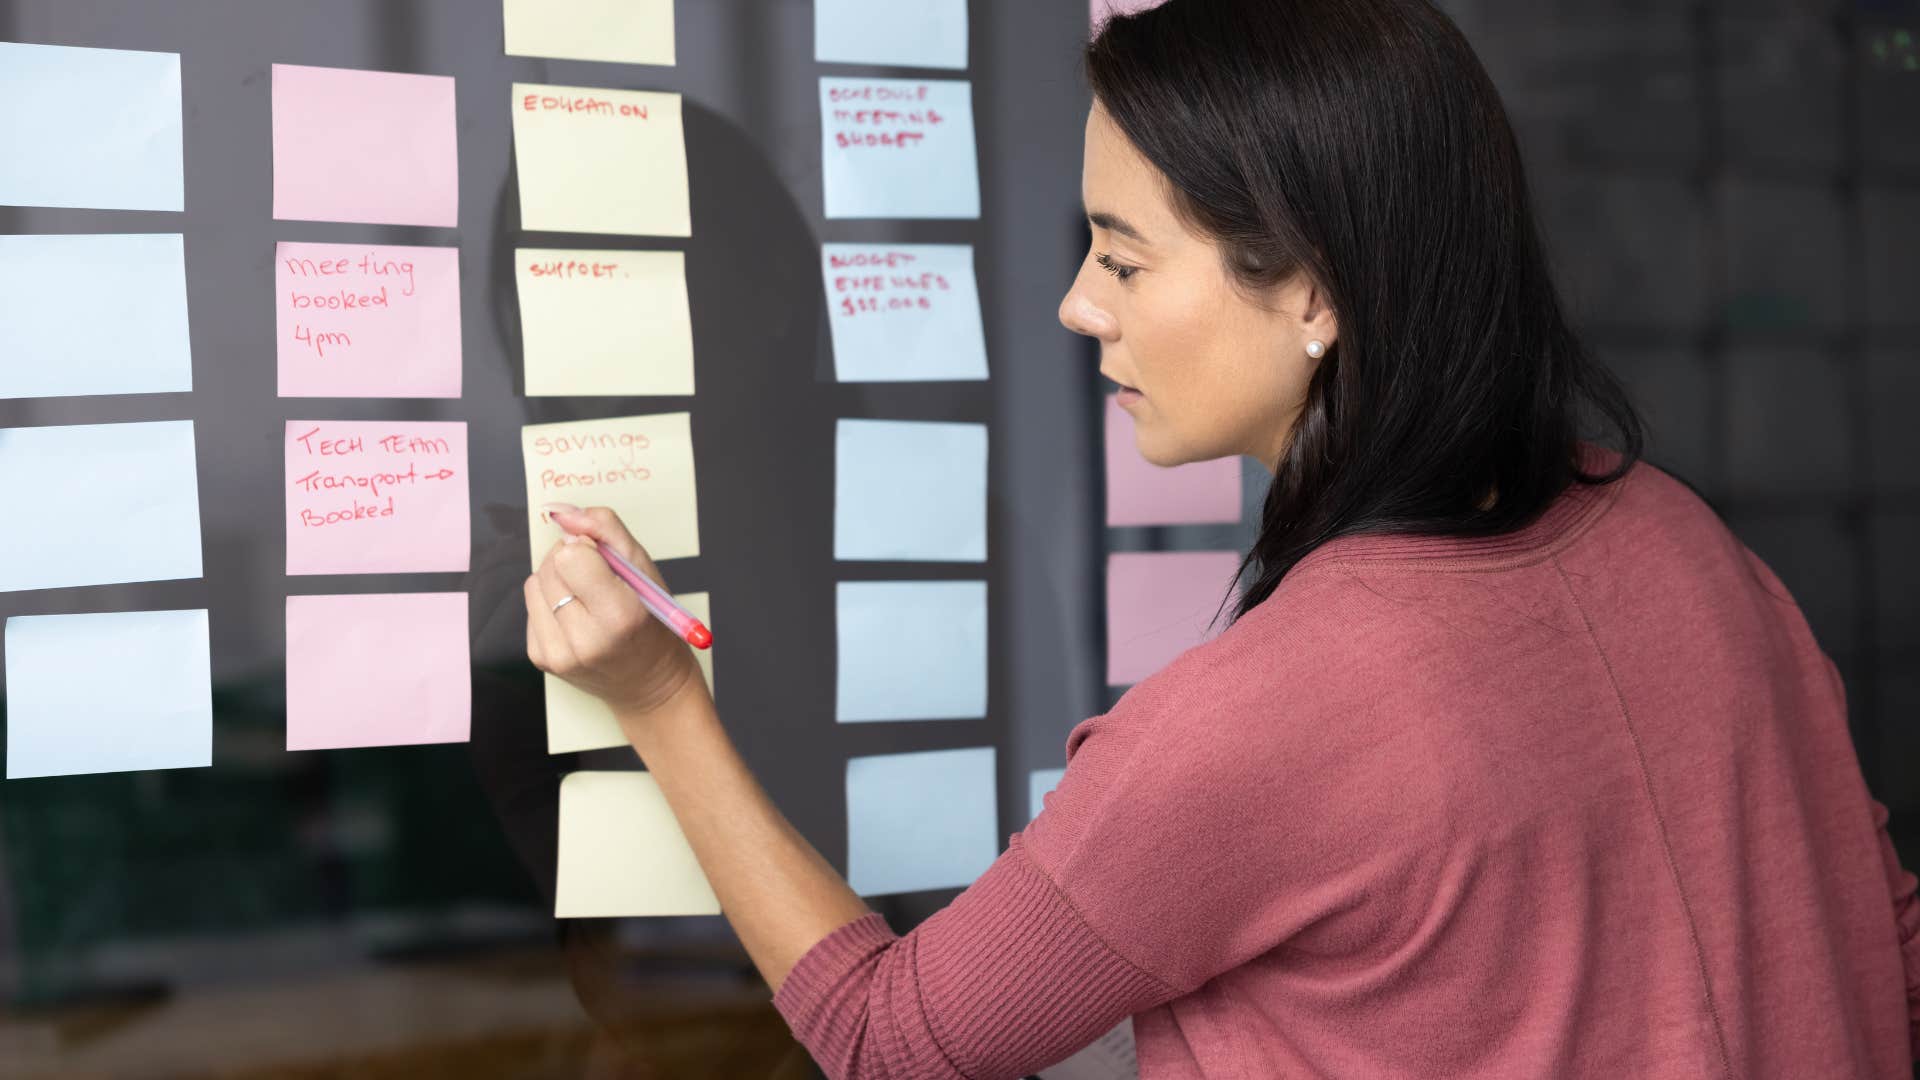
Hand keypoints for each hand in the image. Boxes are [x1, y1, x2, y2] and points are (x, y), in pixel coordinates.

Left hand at [523, 502, 706, 722]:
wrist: (648, 683)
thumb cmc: (652, 621)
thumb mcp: (645, 568)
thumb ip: (606, 529)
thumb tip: (562, 512)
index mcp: (619, 616)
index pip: (570, 556)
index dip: (586, 547)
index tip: (602, 557)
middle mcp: (585, 640)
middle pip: (550, 566)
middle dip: (571, 560)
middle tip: (598, 577)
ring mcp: (559, 654)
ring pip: (534, 583)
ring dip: (558, 579)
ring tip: (586, 596)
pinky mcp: (542, 659)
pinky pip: (531, 605)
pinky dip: (550, 602)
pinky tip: (576, 615)